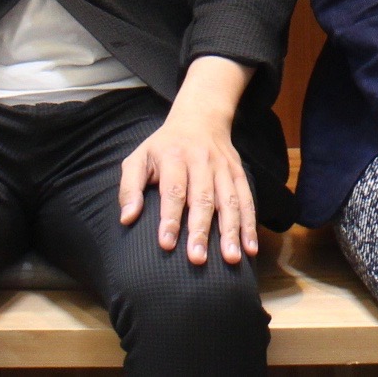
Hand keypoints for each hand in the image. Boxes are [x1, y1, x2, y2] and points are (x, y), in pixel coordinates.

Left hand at [119, 101, 257, 264]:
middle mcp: (201, 161)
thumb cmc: (163, 147)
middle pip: (203, 198)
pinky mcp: (238, 173)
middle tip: (197, 259)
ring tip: (231, 259)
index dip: (170, 218)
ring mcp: (223, 167)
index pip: (173, 190)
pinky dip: (250, 224)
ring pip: (230, 200)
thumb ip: (130, 187)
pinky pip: (246, 200)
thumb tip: (127, 219)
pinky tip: (250, 248)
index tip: (166, 245)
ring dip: (231, 231)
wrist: (200, 118)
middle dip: (201, 230)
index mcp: (174, 157)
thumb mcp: (139, 158)